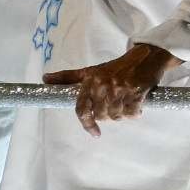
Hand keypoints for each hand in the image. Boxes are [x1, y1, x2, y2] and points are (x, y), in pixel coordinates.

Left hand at [41, 41, 175, 133]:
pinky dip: (135, 113)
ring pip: (117, 116)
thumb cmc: (117, 66)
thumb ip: (68, 77)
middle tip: (117, 106)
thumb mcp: (91, 70)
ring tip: (127, 103)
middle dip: (109, 115)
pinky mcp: (136, 92)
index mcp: (90, 82)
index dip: (87, 124)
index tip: (95, 133)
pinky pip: (132, 113)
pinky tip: (137, 104)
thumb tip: (44, 79)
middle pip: (102, 115)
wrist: (145, 56)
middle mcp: (103, 86)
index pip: (82, 109)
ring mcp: (120, 90)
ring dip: (123, 114)